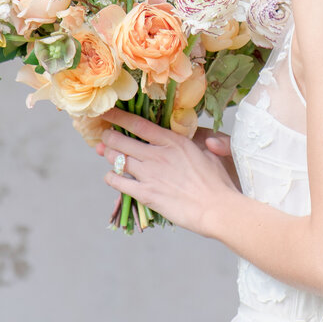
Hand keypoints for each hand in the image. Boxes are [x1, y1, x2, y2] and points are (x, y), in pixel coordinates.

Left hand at [96, 108, 237, 234]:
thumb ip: (197, 143)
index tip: (107, 113)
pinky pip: (118, 182)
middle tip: (105, 136)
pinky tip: (111, 176)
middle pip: (122, 141)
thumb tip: (202, 137)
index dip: (119, 117)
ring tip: (106, 153)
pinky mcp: (146, 194)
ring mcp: (150, 174)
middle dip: (109, 137)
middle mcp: (157, 155)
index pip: (139, 124)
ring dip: (109, 156)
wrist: (216, 208)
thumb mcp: (209, 153)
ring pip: (118, 160)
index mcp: (173, 141)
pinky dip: (111, 178)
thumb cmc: (217, 181)